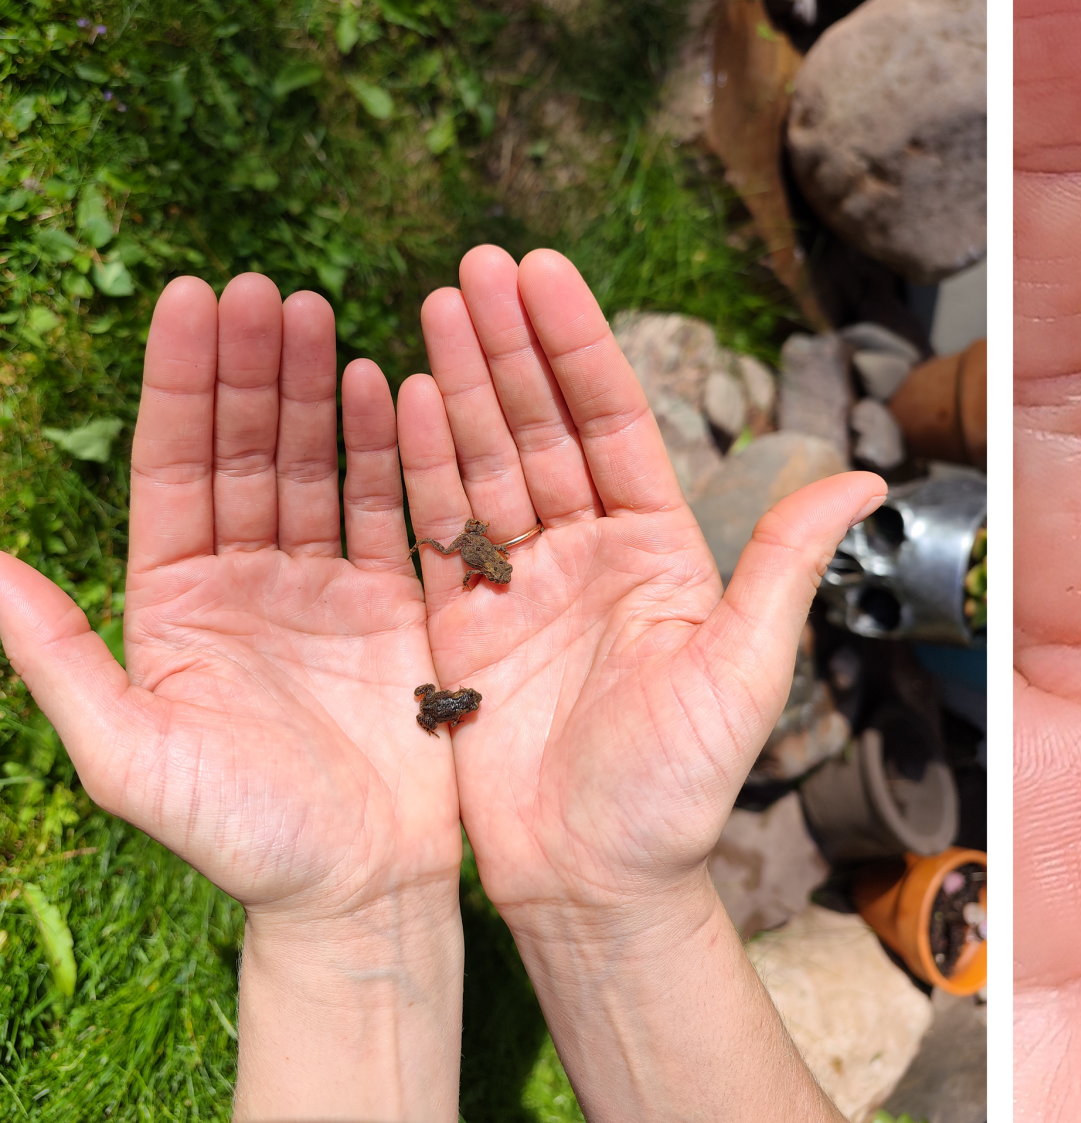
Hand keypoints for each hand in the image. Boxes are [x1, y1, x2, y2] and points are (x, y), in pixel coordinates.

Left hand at [0, 276, 461, 1118]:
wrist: (357, 890)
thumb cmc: (238, 832)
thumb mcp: (125, 750)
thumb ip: (55, 653)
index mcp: (173, 599)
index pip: (174, 465)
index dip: (183, 382)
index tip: (195, 298)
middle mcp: (244, 579)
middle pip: (244, 448)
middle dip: (252, 366)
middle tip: (267, 290)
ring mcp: (320, 587)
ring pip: (313, 464)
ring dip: (316, 389)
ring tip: (322, 311)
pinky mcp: (391, 605)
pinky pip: (385, 508)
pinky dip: (387, 448)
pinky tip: (387, 386)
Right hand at [397, 246, 881, 1119]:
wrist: (598, 882)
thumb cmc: (681, 789)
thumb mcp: (744, 670)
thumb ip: (785, 566)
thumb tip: (868, 479)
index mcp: (660, 551)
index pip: (614, 424)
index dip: (578, 347)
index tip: (543, 273)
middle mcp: (590, 554)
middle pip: (542, 427)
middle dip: (509, 344)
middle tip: (473, 264)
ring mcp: (521, 586)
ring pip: (487, 463)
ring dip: (459, 383)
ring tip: (431, 303)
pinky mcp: (461, 627)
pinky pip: (434, 528)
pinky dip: (416, 463)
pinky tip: (396, 395)